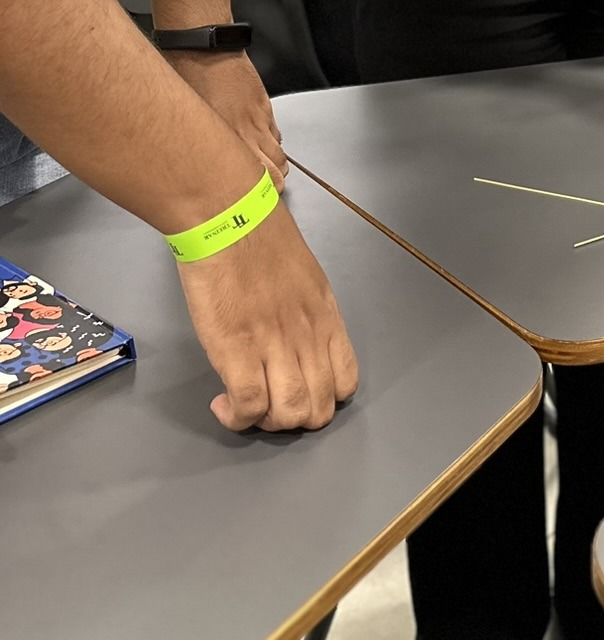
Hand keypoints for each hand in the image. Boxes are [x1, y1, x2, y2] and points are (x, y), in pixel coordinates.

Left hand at [165, 49, 286, 188]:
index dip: (259, 194)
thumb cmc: (185, 79)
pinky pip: (275, 130)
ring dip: (278, 163)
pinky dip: (273, 141)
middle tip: (268, 190)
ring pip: (280, 150)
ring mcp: (258, 117)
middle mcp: (246, 132)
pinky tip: (264, 143)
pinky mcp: (263, 104)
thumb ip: (197, 144)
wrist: (204, 47)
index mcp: (226, 139)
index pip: (256, 177)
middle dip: (276, 183)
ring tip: (272, 171)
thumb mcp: (186, 118)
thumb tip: (195, 165)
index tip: (252, 202)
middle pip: (276, 168)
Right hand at [177, 199, 358, 431]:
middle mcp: (308, 336)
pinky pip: (248, 406)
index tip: (297, 391)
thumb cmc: (260, 237)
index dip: (324, 399)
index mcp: (326, 317)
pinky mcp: (236, 349)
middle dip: (293, 420)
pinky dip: (236, 418)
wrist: (228, 215)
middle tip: (267, 405)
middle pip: (319, 409)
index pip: (346, 381)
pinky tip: (222, 404)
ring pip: (288, 414)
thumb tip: (294, 341)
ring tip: (245, 407)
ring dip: (266, 424)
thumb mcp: (304, 276)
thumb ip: (305, 313)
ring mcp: (274, 344)